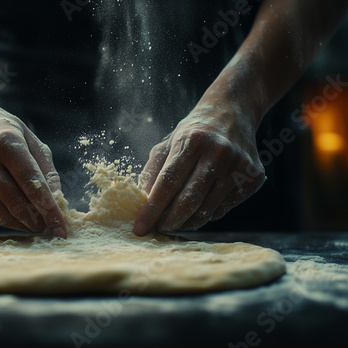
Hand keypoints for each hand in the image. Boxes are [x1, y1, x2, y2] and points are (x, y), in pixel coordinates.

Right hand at [0, 99, 66, 237]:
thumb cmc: (3, 129)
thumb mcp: (30, 139)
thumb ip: (46, 169)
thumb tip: (58, 200)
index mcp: (6, 141)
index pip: (31, 183)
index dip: (49, 209)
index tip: (61, 228)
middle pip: (14, 201)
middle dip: (35, 220)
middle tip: (47, 228)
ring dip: (20, 223)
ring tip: (33, 225)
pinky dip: (1, 214)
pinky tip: (12, 213)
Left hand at [133, 103, 265, 234]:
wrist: (232, 114)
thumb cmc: (193, 133)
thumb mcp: (168, 143)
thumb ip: (153, 172)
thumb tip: (143, 204)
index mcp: (192, 140)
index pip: (168, 182)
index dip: (152, 208)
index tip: (139, 228)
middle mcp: (218, 152)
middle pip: (190, 200)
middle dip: (170, 221)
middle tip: (159, 229)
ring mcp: (239, 165)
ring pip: (208, 209)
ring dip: (187, 222)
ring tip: (175, 222)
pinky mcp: (253, 177)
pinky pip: (224, 208)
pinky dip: (207, 215)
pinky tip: (198, 209)